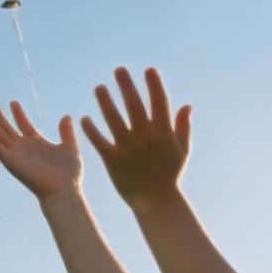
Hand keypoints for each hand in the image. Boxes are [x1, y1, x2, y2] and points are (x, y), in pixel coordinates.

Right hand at [0, 94, 82, 203]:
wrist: (64, 190)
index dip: (18, 113)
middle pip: (4, 125)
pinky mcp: (10, 162)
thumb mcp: (70, 148)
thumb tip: (66, 116)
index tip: (13, 102)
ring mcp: (15, 154)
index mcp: (36, 144)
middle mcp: (23, 148)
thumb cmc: (69, 174)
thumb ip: (66, 132)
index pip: (23, 124)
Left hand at [80, 66, 192, 211]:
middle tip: (119, 69)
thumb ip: (183, 127)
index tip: (149, 70)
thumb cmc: (170, 175)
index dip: (154, 85)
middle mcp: (146, 138)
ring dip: (106, 102)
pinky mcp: (114, 161)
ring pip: (114, 120)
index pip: (159, 103)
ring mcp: (129, 149)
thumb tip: (187, 105)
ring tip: (99, 88)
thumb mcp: (182, 151)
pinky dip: (91, 130)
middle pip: (135, 106)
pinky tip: (84, 119)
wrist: (157, 202)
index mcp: (163, 133)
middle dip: (127, 86)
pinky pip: (100, 141)